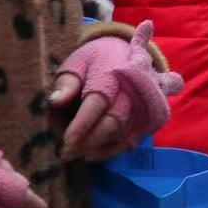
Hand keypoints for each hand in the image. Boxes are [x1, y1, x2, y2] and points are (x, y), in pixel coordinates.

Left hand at [49, 21, 183, 161]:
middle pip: (114, 121)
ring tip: (77, 153)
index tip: (65, 142)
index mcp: (113, 72)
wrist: (127, 54)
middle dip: (90, 141)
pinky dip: (112, 150)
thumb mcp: (76, 64)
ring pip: (124, 134)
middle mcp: (135, 88)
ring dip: (99, 147)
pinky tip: (93, 153)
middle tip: (67, 153)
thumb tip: (55, 101)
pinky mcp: (151, 117)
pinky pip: (133, 139)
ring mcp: (146, 104)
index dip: (82, 125)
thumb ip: (66, 83)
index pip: (98, 102)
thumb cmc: (94, 62)